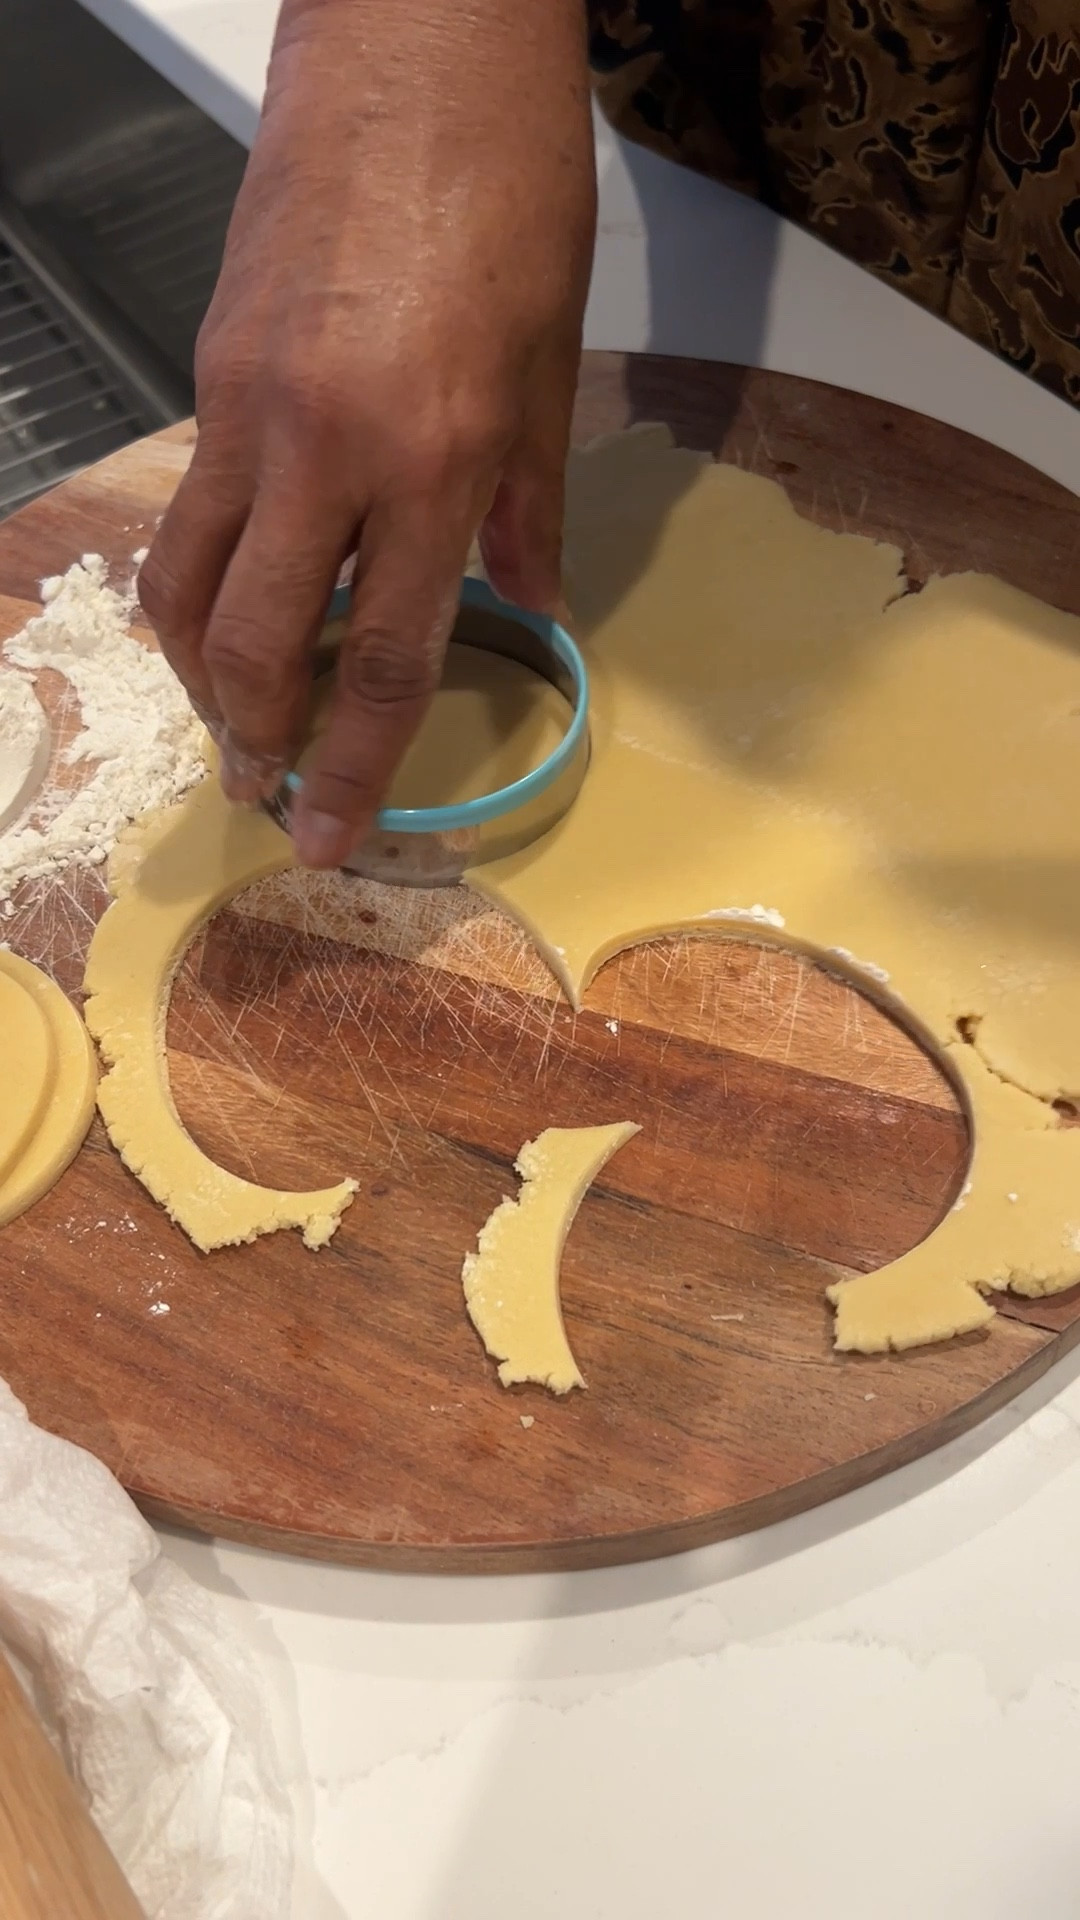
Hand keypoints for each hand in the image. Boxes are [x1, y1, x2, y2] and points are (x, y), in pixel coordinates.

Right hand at [137, 0, 595, 866]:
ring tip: (229, 717)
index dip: (359, 766)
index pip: (390, 655)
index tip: (330, 835)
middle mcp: (331, 446)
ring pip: (190, 580)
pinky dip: (199, 576)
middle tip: (263, 790)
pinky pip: (190, 503)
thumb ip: (535, 499)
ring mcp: (252, 404)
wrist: (415, 40)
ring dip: (202, 672)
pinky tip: (227, 601)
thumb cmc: (510, 184)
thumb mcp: (556, 355)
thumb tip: (533, 607)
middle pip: (263, 641)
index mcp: (440, 455)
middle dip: (257, 737)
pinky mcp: (212, 363)